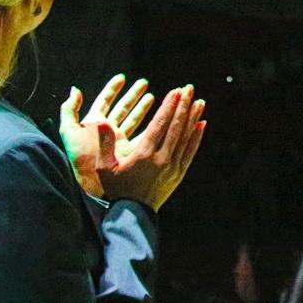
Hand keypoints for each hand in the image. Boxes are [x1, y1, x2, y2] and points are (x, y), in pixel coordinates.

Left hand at [59, 75, 151, 197]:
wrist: (90, 182)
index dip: (112, 89)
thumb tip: (75, 89)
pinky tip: (160, 117)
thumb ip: (69, 110)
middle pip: (122, 108)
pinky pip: (143, 134)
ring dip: (143, 107)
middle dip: (132, 95)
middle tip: (144, 82)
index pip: (104, 101)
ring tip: (154, 96)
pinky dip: (151, 125)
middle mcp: (108, 130)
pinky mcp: (130, 151)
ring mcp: (120, 140)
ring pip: (134, 119)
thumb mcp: (69, 131)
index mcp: (94, 123)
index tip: (122, 78)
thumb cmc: (79, 157)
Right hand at [95, 85, 206, 211]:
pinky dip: (197, 137)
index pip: (160, 124)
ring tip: (199, 101)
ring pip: (186, 137)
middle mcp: (162, 159)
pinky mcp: (179, 174)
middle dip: (183, 105)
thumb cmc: (116, 189)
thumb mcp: (104, 167)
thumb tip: (101, 122)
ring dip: (193, 117)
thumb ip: (104, 144)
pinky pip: (190, 151)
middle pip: (176, 127)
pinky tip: (202, 124)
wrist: (133, 215)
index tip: (176, 91)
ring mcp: (173, 167)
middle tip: (189, 88)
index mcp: (144, 154)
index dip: (169, 106)